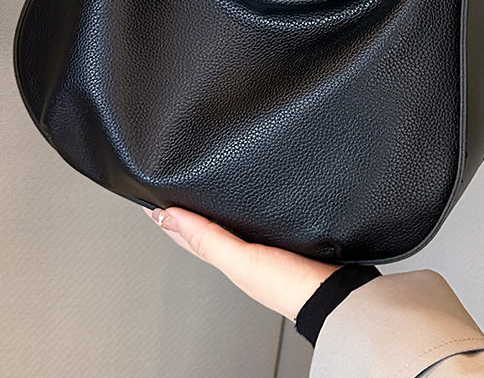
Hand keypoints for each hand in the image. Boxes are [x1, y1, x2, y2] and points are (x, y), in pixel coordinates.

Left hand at [141, 205, 339, 321]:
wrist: (332, 292)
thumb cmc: (290, 285)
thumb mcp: (241, 260)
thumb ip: (207, 238)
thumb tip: (170, 216)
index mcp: (226, 258)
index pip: (187, 235)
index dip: (168, 217)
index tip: (150, 198)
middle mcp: (240, 254)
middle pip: (204, 229)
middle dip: (185, 211)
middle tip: (168, 191)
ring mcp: (260, 248)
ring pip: (226, 225)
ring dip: (211, 211)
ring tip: (199, 195)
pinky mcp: (281, 240)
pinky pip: (250, 223)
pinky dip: (240, 213)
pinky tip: (247, 204)